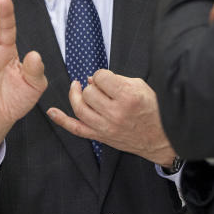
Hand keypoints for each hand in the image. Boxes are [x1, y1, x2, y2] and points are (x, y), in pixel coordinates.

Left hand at [46, 69, 174, 165]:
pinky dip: (62, 120)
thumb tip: (92, 78)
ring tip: (78, 89)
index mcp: (127, 97)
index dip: (102, 75)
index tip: (106, 78)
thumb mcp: (140, 87)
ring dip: (77, 96)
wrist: (161, 138)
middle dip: (92, 86)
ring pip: (80, 108)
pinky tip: (52, 111)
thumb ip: (116, 79)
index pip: (101, 77)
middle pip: (89, 92)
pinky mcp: (101, 137)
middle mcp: (115, 113)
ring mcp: (106, 127)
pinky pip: (76, 129)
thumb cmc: (153, 109)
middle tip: (100, 87)